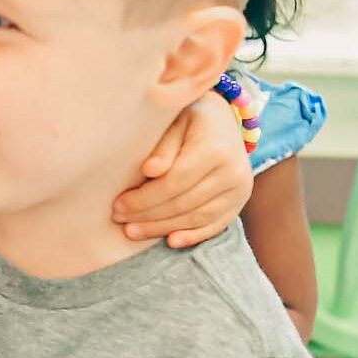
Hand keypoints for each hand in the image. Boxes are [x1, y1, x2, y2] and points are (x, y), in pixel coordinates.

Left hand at [114, 92, 253, 247]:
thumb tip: (149, 171)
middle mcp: (233, 171)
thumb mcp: (174, 120)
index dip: (144, 198)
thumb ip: (163, 146)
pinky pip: (216, 225)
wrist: (222, 118)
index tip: (118, 204)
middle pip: (184, 203)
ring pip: (197, 217)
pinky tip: (170, 241)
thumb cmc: (189, 117)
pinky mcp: (240, 201)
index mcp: (214, 148)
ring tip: (133, 231)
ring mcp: (240, 188)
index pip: (174, 182)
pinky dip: (193, 236)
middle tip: (119, 219)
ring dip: (163, 228)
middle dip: (148, 215)